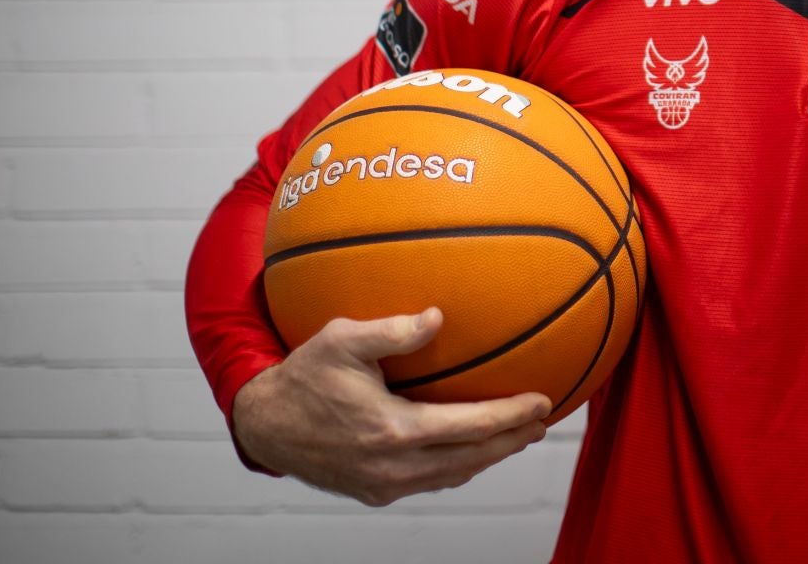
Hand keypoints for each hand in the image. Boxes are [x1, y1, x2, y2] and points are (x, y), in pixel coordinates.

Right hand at [231, 307, 549, 506]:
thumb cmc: (303, 377)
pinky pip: (430, 480)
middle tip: (543, 423)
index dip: (511, 416)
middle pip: (472, 459)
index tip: (542, 402)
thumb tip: (438, 317)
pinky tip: (471, 448)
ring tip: (517, 435)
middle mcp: (393, 465)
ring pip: (453, 474)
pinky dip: (459, 465)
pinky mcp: (375, 491)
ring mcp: (384, 483)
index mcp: (392, 430)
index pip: (470, 427)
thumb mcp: (341, 340)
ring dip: (489, 456)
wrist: (265, 426)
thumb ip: (391, 330)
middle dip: (512, 441)